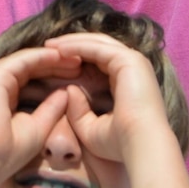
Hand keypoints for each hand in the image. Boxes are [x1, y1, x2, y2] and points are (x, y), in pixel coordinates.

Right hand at [0, 45, 76, 180]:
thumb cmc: (9, 152)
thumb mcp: (38, 127)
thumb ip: (51, 109)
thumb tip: (66, 93)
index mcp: (6, 97)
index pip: (33, 78)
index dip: (55, 74)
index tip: (78, 75)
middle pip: (31, 67)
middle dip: (56, 64)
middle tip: (80, 63)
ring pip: (27, 60)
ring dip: (52, 58)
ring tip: (75, 58)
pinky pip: (21, 61)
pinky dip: (41, 57)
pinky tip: (59, 57)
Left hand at [43, 32, 170, 164]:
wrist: (140, 145)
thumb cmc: (120, 143)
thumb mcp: (91, 128)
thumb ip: (78, 110)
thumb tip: (70, 89)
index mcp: (127, 81)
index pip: (100, 59)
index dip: (77, 55)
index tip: (53, 59)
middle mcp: (133, 67)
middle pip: (98, 45)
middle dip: (72, 43)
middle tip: (47, 46)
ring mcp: (133, 61)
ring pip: (97, 42)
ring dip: (71, 42)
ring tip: (48, 45)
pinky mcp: (129, 60)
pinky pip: (97, 48)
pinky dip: (77, 46)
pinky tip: (58, 50)